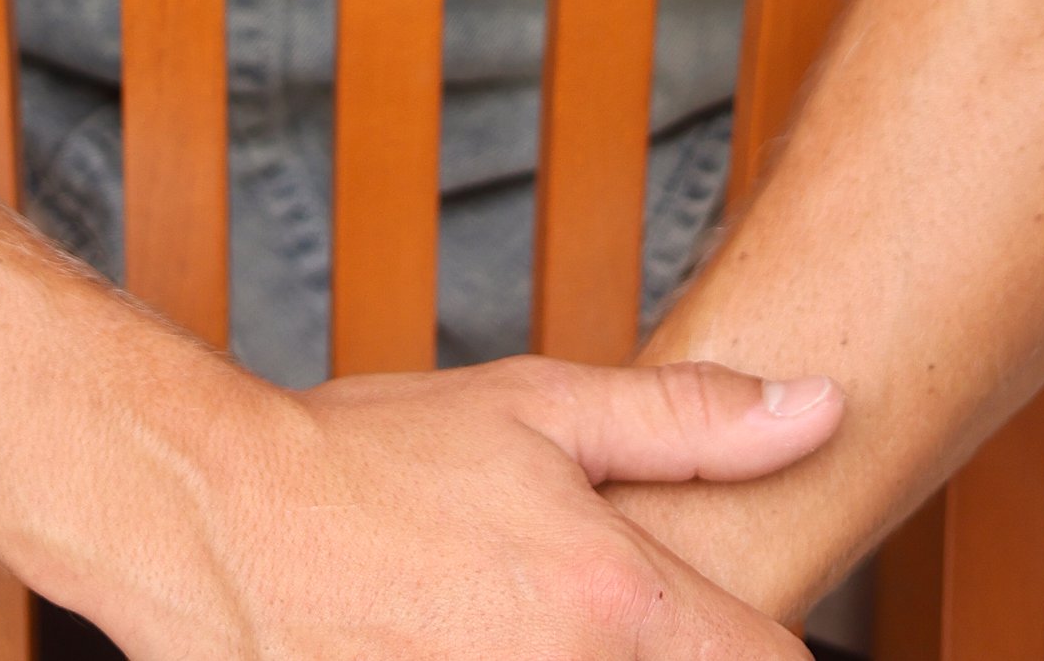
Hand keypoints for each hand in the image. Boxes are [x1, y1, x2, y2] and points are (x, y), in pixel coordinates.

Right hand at [123, 356, 841, 660]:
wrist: (221, 527)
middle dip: (663, 648)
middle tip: (566, 601)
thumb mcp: (537, 407)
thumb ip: (691, 421)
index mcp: (615, 603)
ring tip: (510, 613)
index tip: (713, 616)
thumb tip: (823, 408)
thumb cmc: (373, 457)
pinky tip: (458, 638)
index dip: (753, 637)